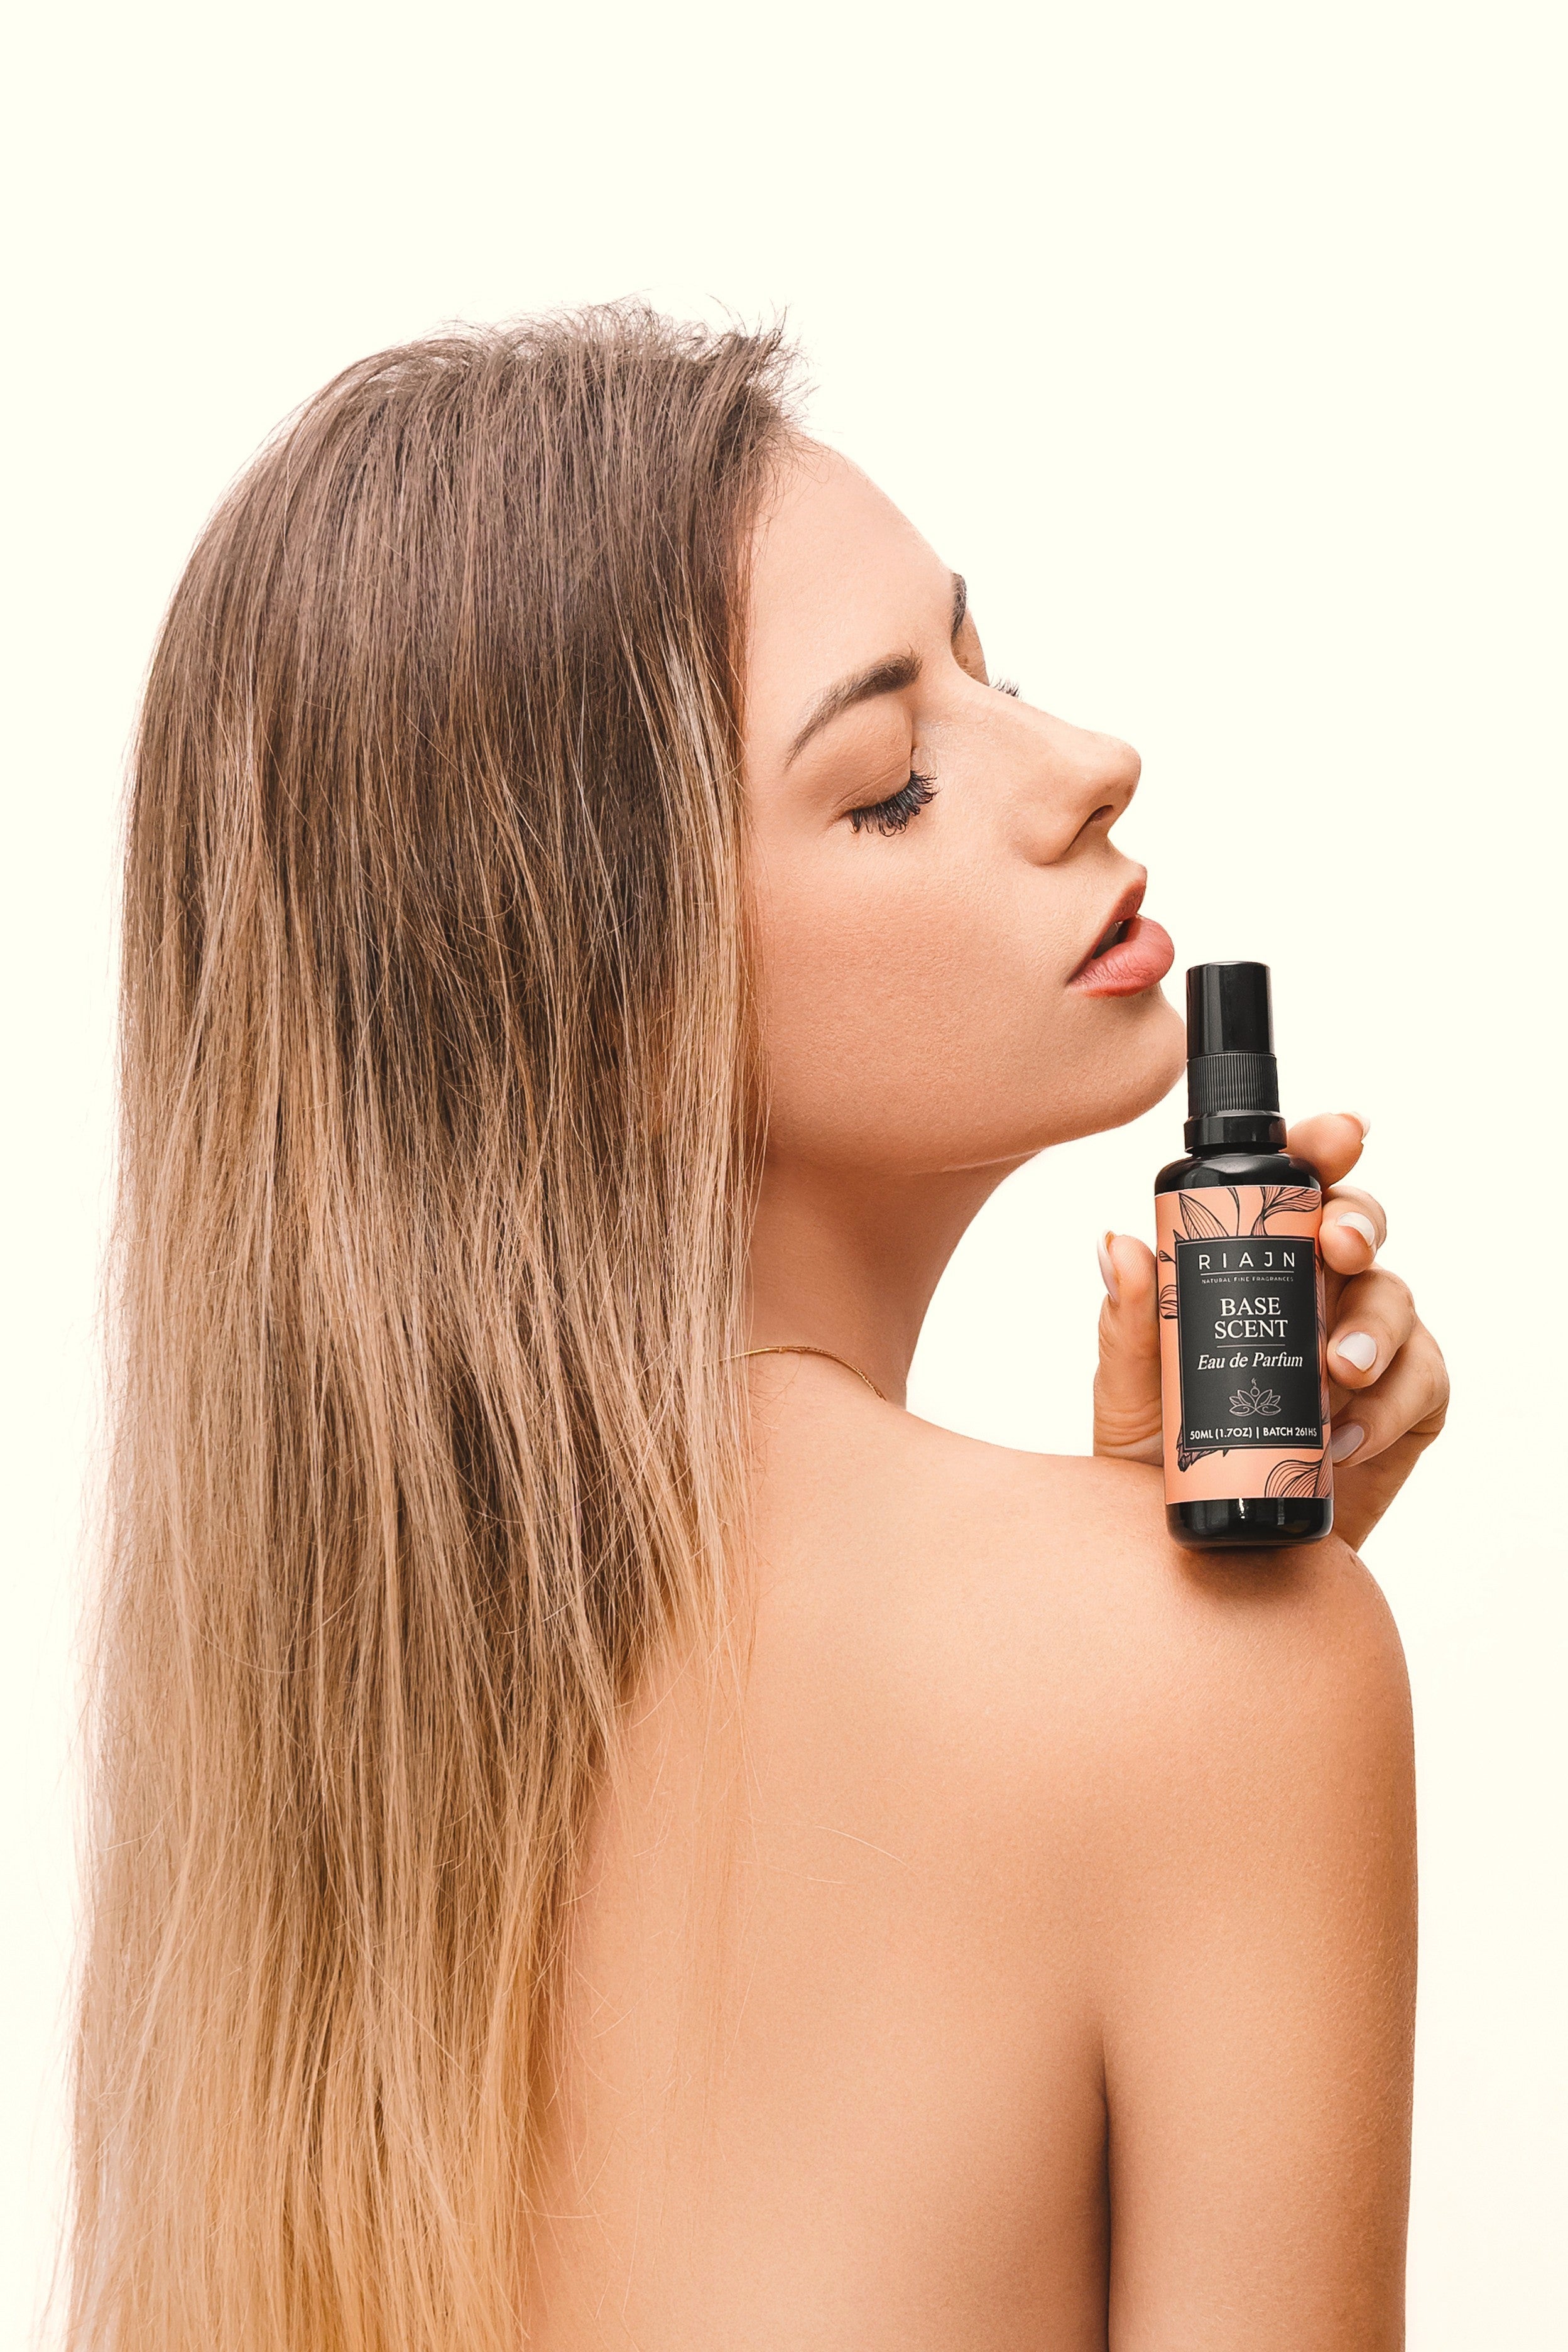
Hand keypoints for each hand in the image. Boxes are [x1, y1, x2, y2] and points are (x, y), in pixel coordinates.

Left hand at [1092, 1112, 1447, 1550]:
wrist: (1203, 1548)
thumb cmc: (1160, 1460)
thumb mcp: (1129, 1394)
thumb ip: (1128, 1324)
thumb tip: (1119, 1245)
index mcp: (1253, 1264)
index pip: (1293, 1189)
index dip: (1322, 1148)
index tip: (1338, 1136)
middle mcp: (1314, 1292)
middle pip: (1359, 1225)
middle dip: (1358, 1221)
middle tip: (1336, 1246)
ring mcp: (1363, 1346)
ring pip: (1396, 1299)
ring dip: (1373, 1327)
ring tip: (1335, 1372)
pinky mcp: (1403, 1407)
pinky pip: (1424, 1381)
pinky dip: (1390, 1405)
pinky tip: (1345, 1436)